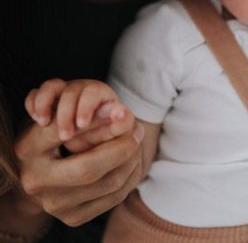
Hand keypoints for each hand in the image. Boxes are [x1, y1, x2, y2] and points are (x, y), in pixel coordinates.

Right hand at [14, 111, 143, 226]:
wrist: (42, 174)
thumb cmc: (56, 136)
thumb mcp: (63, 118)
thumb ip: (88, 114)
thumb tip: (122, 112)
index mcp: (27, 150)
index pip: (65, 132)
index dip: (97, 122)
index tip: (122, 111)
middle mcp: (36, 182)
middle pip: (89, 168)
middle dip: (122, 147)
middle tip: (138, 129)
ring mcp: (54, 204)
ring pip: (109, 183)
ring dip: (132, 159)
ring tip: (136, 142)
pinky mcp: (73, 217)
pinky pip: (115, 197)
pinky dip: (131, 175)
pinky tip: (133, 160)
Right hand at [25, 79, 134, 151]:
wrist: (93, 138)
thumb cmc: (108, 134)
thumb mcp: (116, 131)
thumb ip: (121, 124)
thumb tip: (122, 114)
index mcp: (101, 93)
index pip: (92, 91)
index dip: (86, 106)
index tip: (82, 124)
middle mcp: (82, 89)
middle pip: (71, 90)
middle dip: (65, 113)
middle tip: (65, 135)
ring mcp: (63, 93)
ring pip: (51, 87)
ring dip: (45, 105)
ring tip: (44, 124)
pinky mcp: (47, 102)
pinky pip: (35, 94)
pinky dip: (33, 103)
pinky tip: (36, 120)